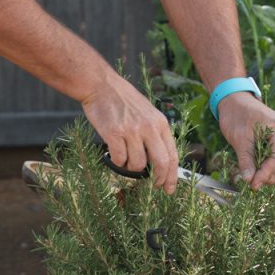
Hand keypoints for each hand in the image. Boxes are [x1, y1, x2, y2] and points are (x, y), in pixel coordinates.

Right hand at [81, 73, 178, 193]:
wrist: (102, 86)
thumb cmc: (124, 100)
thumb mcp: (147, 113)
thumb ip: (155, 133)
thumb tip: (159, 162)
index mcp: (160, 123)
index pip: (172, 155)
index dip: (171, 176)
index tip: (169, 189)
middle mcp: (149, 127)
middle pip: (160, 163)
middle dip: (157, 180)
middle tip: (152, 186)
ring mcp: (132, 130)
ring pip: (137, 165)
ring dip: (130, 168)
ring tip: (124, 157)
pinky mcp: (114, 133)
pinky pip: (119, 159)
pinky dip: (116, 162)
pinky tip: (113, 153)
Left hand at [218, 94, 274, 189]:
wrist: (235, 100)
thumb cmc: (236, 115)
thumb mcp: (239, 139)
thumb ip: (246, 160)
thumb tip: (249, 180)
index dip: (265, 175)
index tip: (253, 185)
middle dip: (271, 176)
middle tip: (253, 181)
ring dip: (272, 173)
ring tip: (255, 174)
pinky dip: (272, 166)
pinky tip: (259, 167)